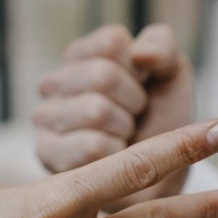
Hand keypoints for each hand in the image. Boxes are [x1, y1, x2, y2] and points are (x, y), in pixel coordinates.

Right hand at [34, 24, 195, 207]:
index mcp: (82, 54)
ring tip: (122, 137)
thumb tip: (140, 53)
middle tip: (134, 117)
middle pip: (103, 75)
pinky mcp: (47, 152)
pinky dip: (115, 155)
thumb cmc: (161, 120)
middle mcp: (55, 82)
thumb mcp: (172, 75)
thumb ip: (163, 46)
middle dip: (134, 102)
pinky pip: (91, 146)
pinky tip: (111, 158)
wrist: (158, 174)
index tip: (144, 87)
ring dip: (124, 129)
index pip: (112, 42)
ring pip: (95, 110)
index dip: (140, 69)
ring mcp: (46, 117)